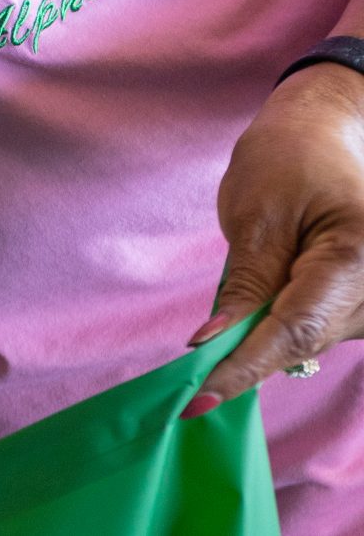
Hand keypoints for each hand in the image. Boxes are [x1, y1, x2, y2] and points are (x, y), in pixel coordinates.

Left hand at [186, 61, 363, 413]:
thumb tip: (214, 342)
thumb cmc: (287, 162)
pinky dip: (272, 330)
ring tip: (220, 332)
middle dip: (243, 359)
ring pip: (302, 341)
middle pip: (299, 340)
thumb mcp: (255, 214)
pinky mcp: (358, 308)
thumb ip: (244, 282)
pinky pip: (308, 331)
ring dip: (258, 342)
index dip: (245, 366)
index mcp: (355, 258)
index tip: (200, 397)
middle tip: (187, 382)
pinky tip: (248, 321)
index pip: (293, 328)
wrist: (321, 138)